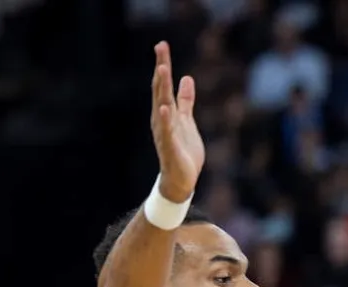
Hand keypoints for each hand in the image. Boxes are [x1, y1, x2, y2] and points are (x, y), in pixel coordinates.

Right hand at [151, 42, 203, 202]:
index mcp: (166, 112)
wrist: (182, 179)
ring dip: (162, 88)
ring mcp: (164, 132)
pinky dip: (165, 119)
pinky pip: (167, 131)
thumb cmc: (183, 150)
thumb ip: (185, 100)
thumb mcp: (187, 120)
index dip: (163, 64)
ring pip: (162, 105)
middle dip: (161, 68)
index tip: (162, 45)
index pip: (163, 84)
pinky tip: (164, 107)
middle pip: (161, 89)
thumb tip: (187, 78)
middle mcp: (161, 119)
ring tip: (162, 69)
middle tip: (161, 47)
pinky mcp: (170, 146)